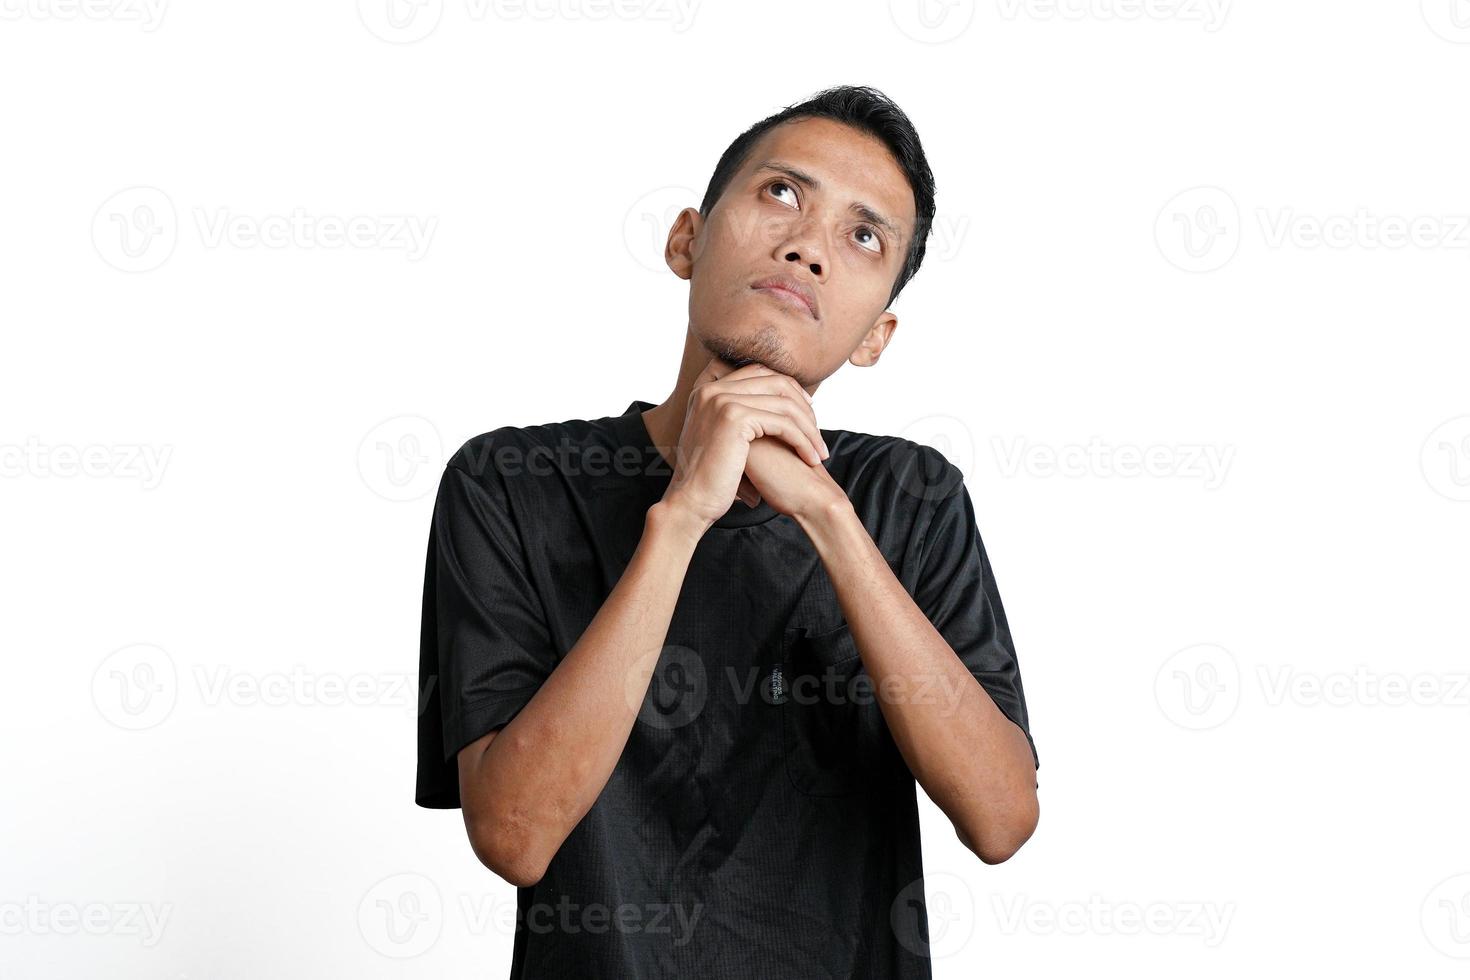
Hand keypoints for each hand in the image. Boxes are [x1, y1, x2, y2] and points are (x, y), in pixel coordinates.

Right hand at [661, 357, 827, 528]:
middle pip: (776, 381)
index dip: (789, 388)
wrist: (691, 502)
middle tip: (817, 433)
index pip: (759, 372)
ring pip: (785, 404)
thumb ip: (741, 418)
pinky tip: (811, 458)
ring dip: (809, 428)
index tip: (806, 411)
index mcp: (707, 390)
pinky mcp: (734, 418)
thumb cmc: (710, 479)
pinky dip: (803, 440)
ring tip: (819, 451)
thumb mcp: (722, 439)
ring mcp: (721, 401)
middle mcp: (712, 389)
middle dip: (804, 406)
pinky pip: (783, 423)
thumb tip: (772, 413)